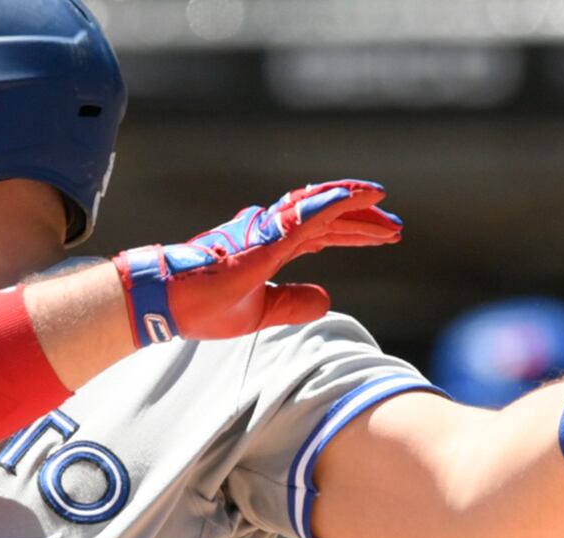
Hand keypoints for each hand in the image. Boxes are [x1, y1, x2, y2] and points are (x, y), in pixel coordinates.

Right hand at [114, 180, 401, 346]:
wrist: (168, 304)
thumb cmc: (203, 306)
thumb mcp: (261, 312)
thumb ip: (293, 303)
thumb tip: (326, 299)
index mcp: (271, 247)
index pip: (322, 234)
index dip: (353, 233)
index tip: (384, 235)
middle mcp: (271, 232)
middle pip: (327, 219)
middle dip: (363, 221)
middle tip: (396, 227)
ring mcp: (266, 232)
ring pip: (318, 208)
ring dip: (352, 205)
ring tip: (382, 202)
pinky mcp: (262, 240)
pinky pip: (303, 216)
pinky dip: (331, 205)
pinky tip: (355, 199)